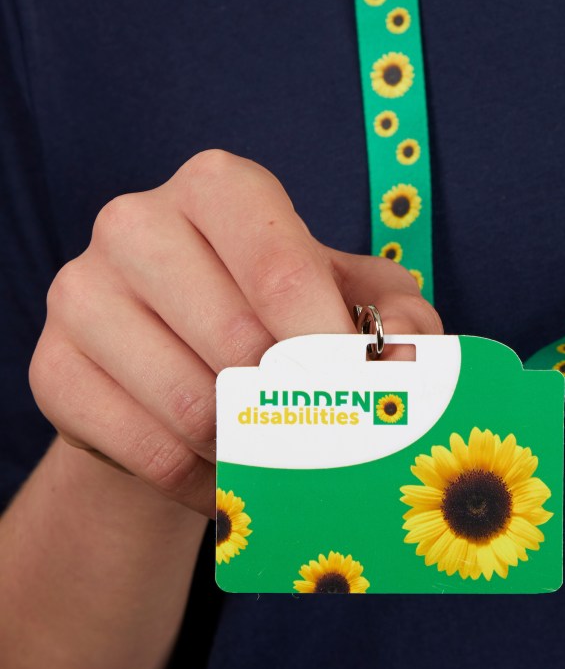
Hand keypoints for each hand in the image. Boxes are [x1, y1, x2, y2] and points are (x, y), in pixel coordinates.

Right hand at [29, 150, 441, 517]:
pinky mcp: (52, 366)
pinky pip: (148, 450)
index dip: (330, 342)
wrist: (178, 359)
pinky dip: (208, 482)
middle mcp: (137, 222)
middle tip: (327, 430)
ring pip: (192, 405)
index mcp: (218, 186)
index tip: (365, 391)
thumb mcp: (354, 296)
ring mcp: (82, 292)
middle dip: (296, 402)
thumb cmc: (280, 313)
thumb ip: (401, 315)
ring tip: (279, 447)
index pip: (280, 268)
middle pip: (238, 341)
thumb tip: (407, 357)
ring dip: (253, 446)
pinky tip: (232, 477)